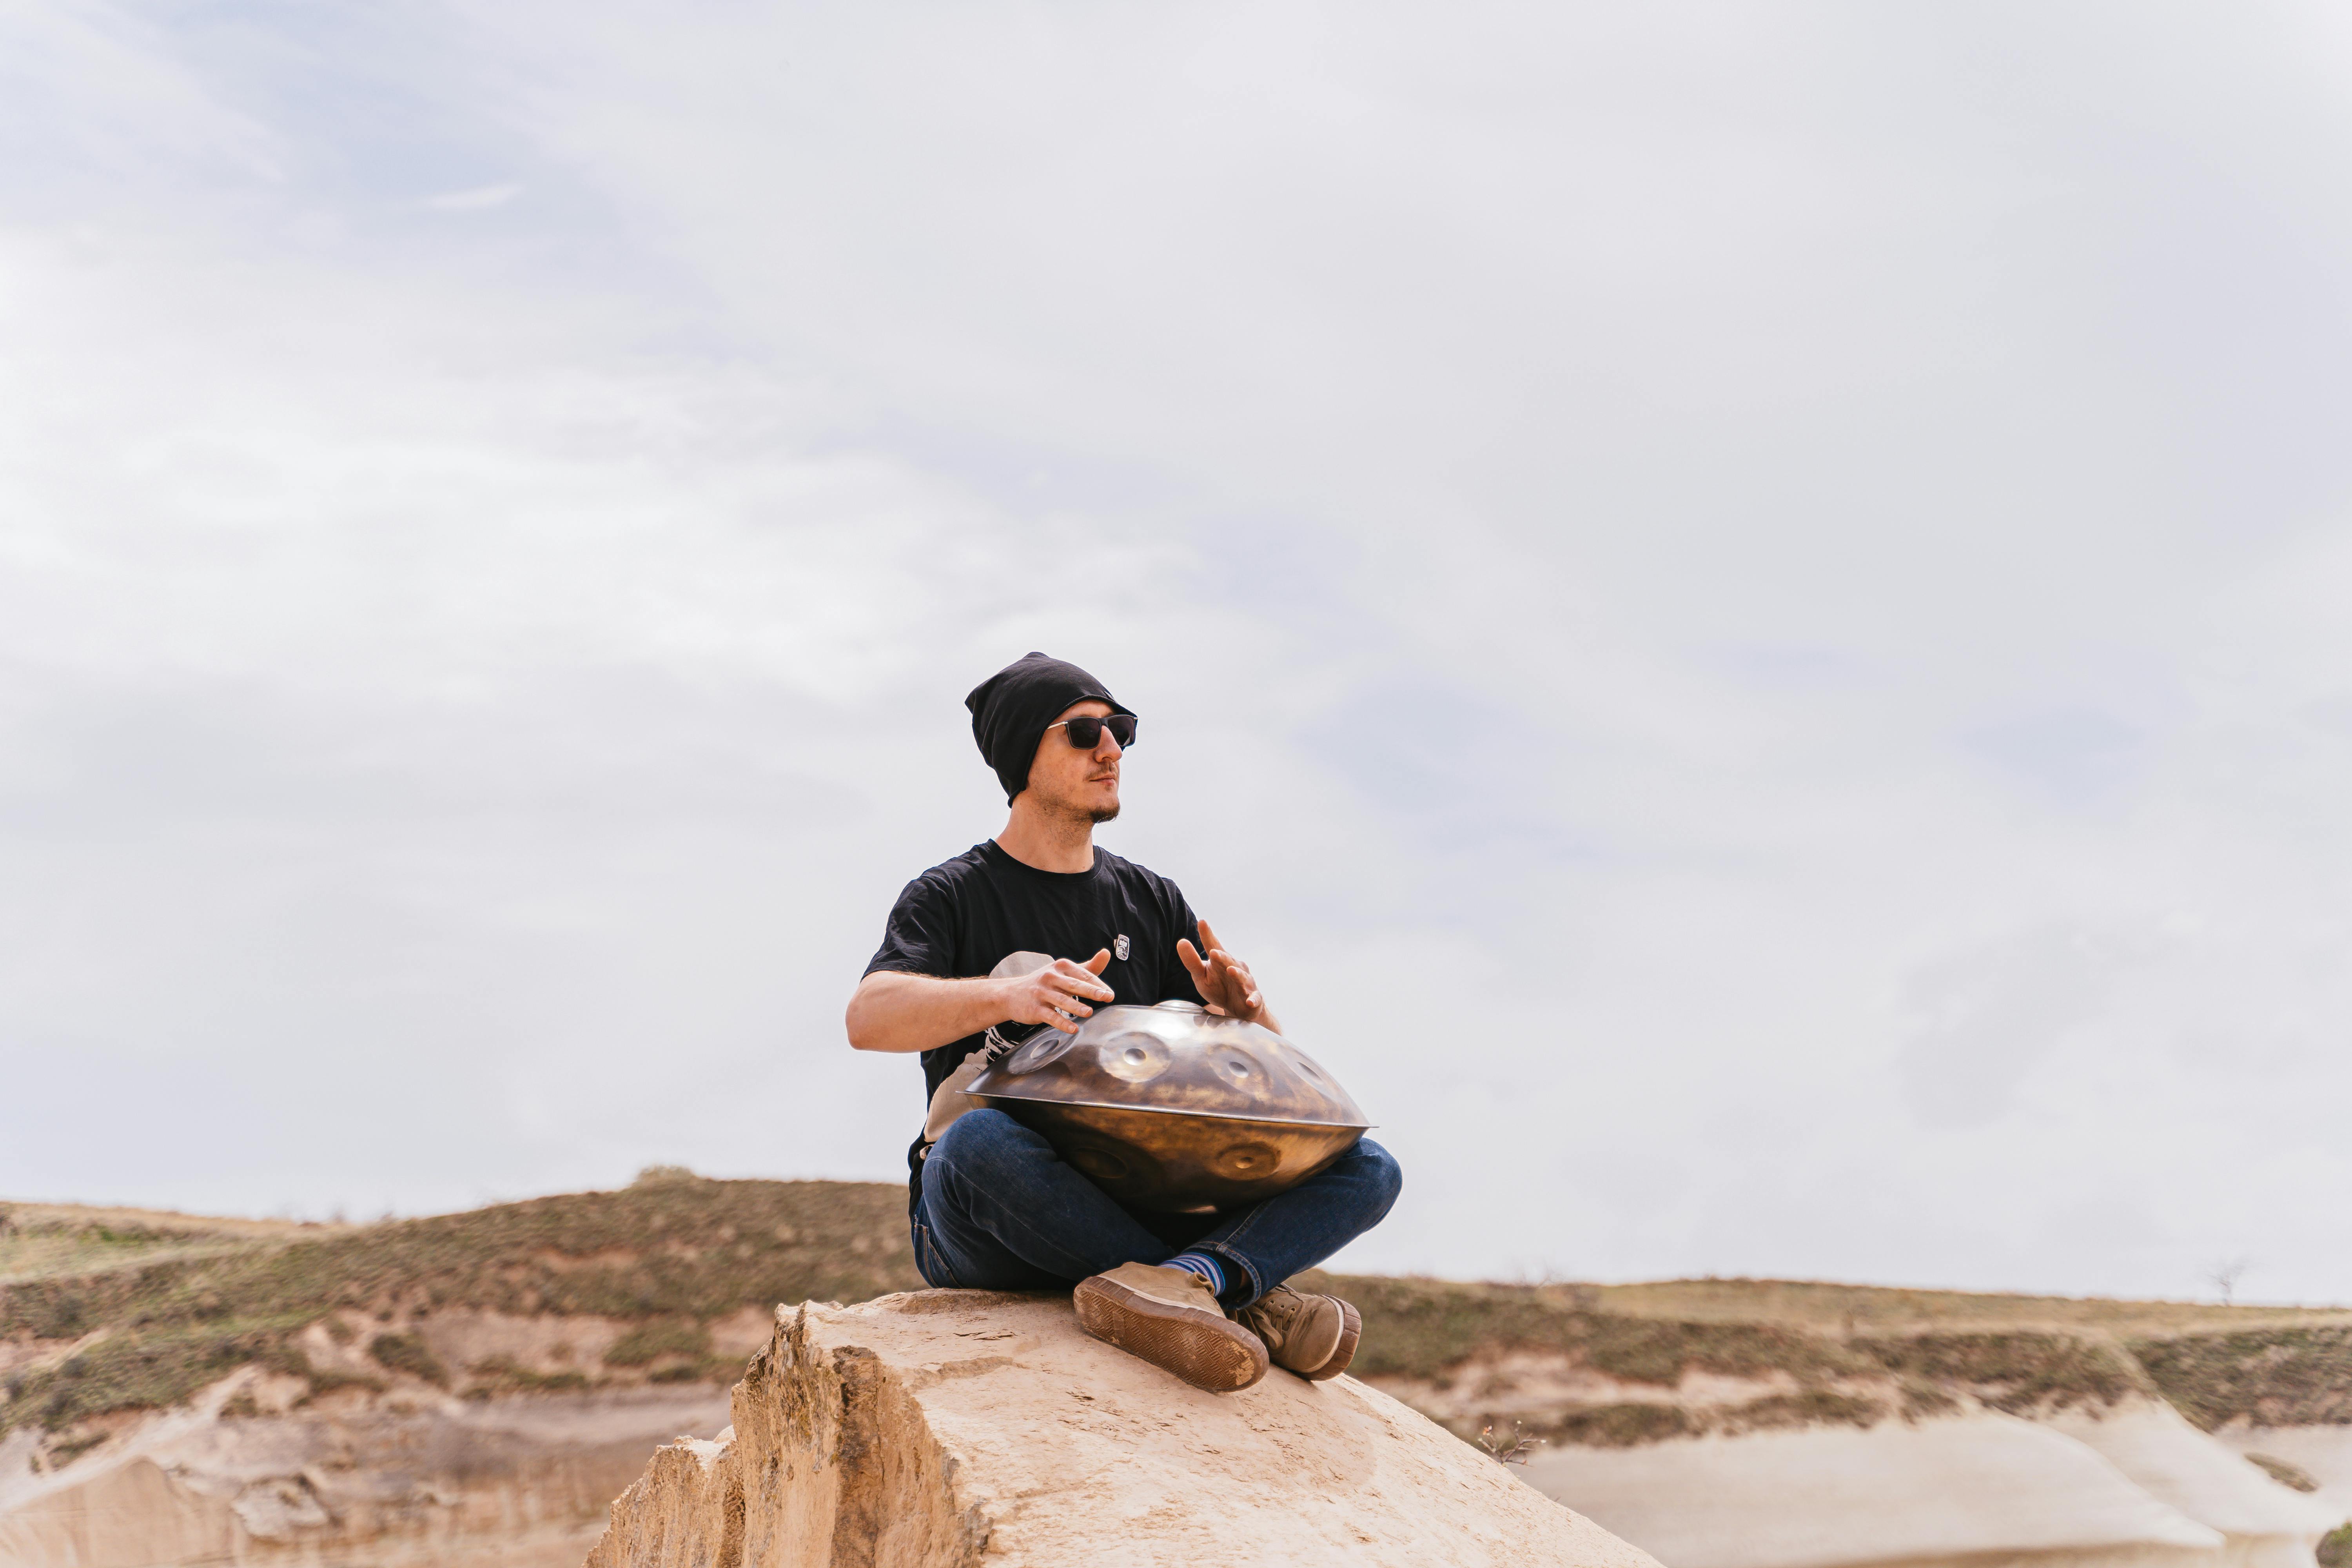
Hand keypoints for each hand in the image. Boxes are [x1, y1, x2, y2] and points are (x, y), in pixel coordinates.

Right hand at [998, 950, 1114, 1033]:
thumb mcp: (1063, 972)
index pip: (1083, 975)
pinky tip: (1073, 1029)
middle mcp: (1050, 977)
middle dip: (1091, 991)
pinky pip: (1050, 1016)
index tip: (1110, 994)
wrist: (1011, 994)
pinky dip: (1062, 1023)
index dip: (1098, 985)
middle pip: (1073, 985)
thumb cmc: (1044, 983)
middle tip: (1107, 997)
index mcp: (1060, 966)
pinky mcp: (1034, 1008)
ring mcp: (1041, 993)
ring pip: (1061, 1000)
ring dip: (1076, 1006)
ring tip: (1089, 1012)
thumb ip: (1087, 967)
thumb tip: (1106, 953)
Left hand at [1177, 918, 1265, 1022]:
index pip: (1213, 946)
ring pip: (1242, 978)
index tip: (1202, 922)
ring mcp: (1246, 983)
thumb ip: (1192, 961)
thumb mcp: (1201, 976)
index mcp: (1220, 961)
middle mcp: (1235, 967)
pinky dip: (1253, 1000)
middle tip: (1213, 953)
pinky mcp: (1253, 998)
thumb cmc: (1218, 987)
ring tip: (1231, 971)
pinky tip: (1249, 1002)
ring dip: (1237, 975)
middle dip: (1222, 957)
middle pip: (1228, 961)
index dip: (1207, 935)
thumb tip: (1181, 942)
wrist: (1238, 1007)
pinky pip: (1254, 998)